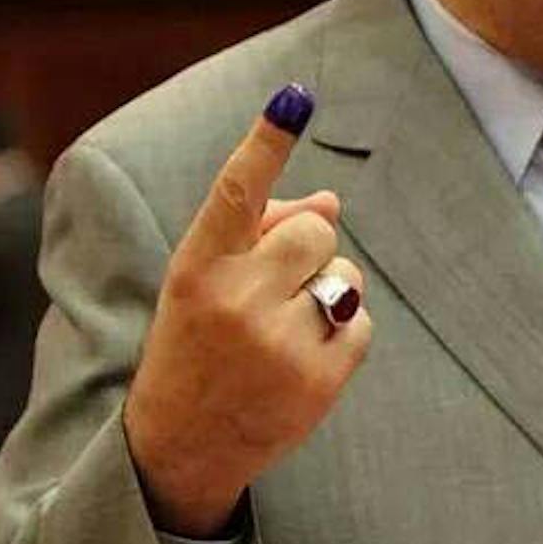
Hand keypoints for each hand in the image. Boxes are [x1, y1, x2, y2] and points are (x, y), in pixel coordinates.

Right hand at [124, 86, 370, 536]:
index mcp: (195, 267)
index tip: (294, 97)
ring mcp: (278, 342)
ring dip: (327, 293)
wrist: (180, 445)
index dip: (266, 142)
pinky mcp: (318, 380)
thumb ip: (259, 235)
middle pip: (318, 230)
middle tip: (271, 289)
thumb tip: (330, 200)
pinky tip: (298, 365)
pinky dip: (342, 337)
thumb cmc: (197, 344)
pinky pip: (362, 323)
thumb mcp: (204, 284)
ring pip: (346, 275)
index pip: (236, 191)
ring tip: (279, 333)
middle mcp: (234, 300)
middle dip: (307, 250)